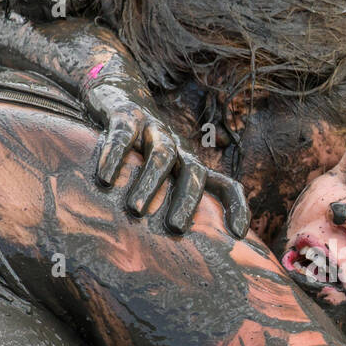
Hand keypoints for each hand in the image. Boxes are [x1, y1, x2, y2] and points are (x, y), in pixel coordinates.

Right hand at [84, 76, 249, 237]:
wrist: (117, 90)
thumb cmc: (137, 147)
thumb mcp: (158, 174)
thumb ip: (162, 203)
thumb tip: (161, 255)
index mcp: (189, 165)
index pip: (225, 185)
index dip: (237, 206)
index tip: (239, 234)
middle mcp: (177, 148)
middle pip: (194, 173)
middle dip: (188, 201)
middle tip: (177, 229)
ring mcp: (153, 129)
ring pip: (161, 155)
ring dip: (150, 183)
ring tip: (135, 210)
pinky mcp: (125, 115)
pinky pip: (123, 135)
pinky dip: (115, 156)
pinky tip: (106, 178)